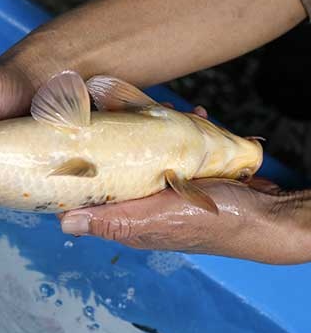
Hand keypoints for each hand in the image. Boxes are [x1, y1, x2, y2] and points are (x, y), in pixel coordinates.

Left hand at [58, 106, 310, 264]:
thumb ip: (115, 221)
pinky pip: (176, 146)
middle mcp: (141, 201)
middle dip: (120, 137)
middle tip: (128, 110)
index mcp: (127, 218)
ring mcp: (164, 186)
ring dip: (155, 127)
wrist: (266, 216)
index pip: (90, 192)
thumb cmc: (212, 222)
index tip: (76, 136)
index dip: (80, 167)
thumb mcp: (157, 219)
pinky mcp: (186, 173)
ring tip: (170, 109)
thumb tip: (65, 224)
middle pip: (117, 164)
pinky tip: (196, 116)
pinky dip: (184, 129)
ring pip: (146, 150)